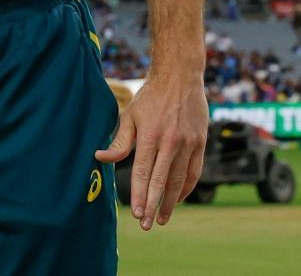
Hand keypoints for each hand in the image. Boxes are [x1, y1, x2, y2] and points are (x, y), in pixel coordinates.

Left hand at [95, 75, 207, 229]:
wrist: (180, 76)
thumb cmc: (150, 97)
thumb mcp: (130, 115)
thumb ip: (119, 142)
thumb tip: (99, 158)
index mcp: (151, 135)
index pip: (144, 173)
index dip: (140, 195)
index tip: (137, 214)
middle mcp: (171, 141)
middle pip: (161, 181)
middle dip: (154, 206)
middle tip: (147, 225)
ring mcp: (188, 142)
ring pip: (179, 180)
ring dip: (171, 202)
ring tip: (163, 218)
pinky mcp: (200, 142)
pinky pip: (194, 171)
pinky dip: (186, 188)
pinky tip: (179, 199)